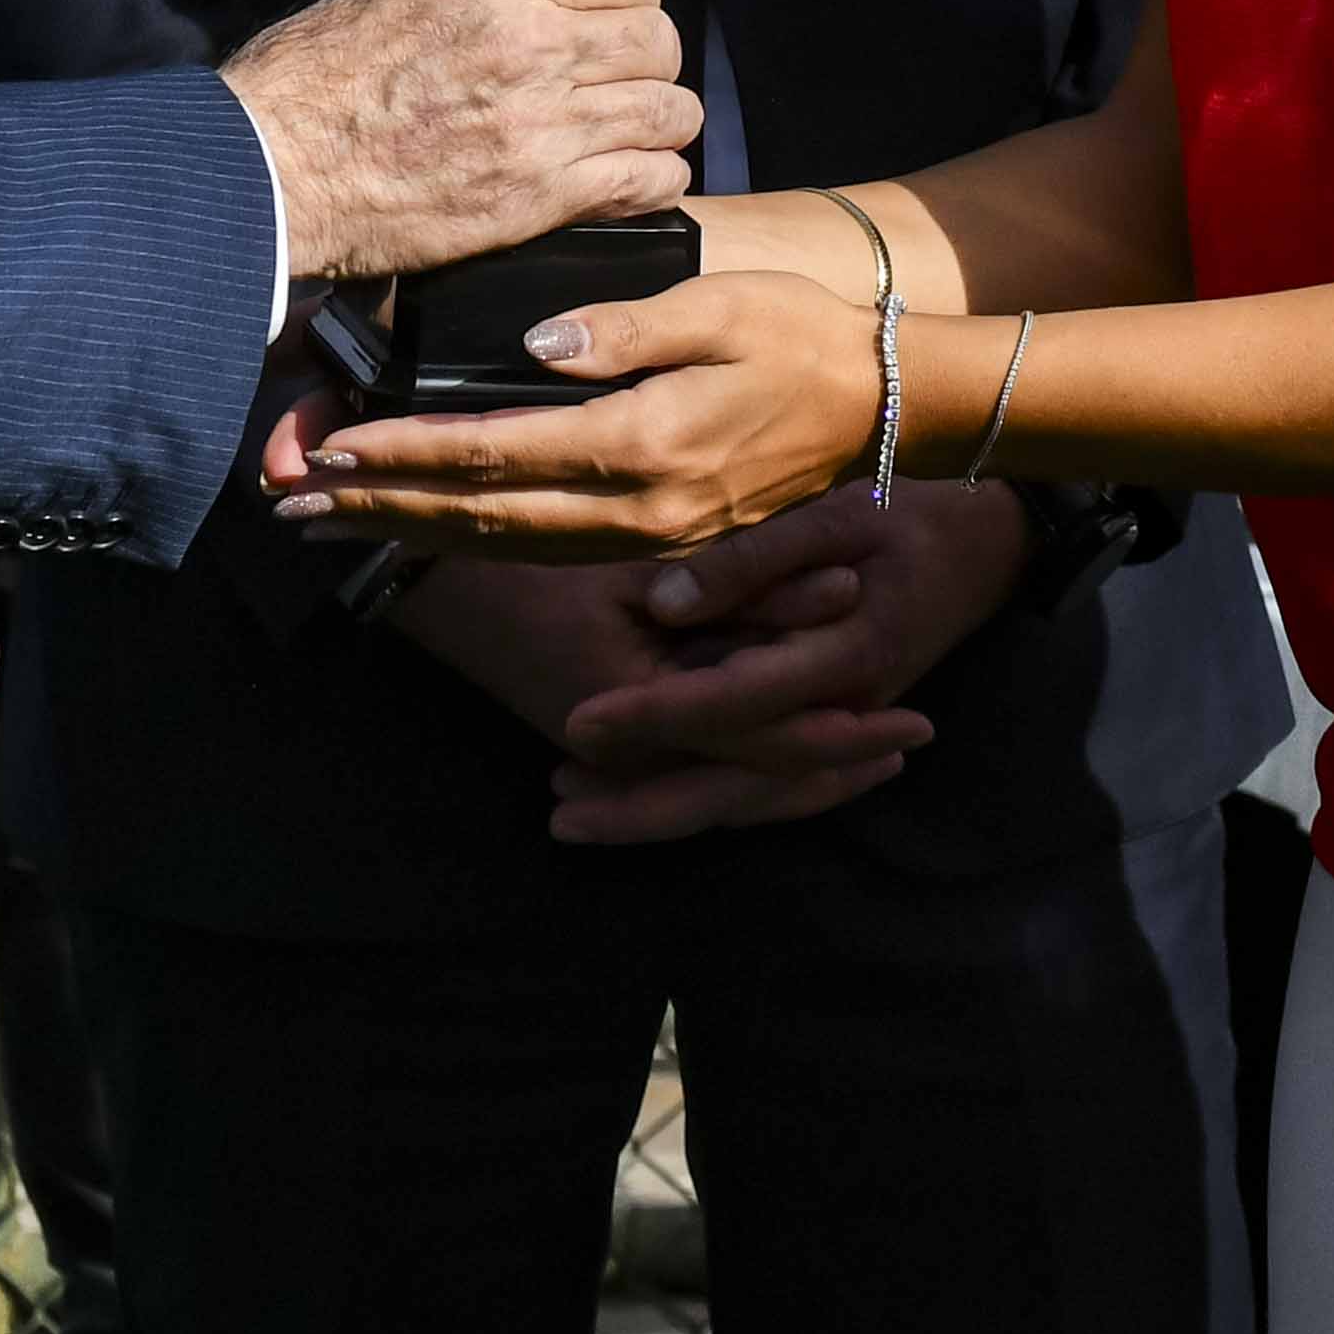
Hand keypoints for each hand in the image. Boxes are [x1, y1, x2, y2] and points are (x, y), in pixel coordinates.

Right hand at [221, 0, 698, 281]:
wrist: (278, 164)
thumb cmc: (319, 76)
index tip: (618, 17)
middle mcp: (534, 41)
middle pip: (659, 41)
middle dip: (648, 60)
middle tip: (622, 79)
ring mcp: (545, 122)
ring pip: (670, 112)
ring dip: (658, 121)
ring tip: (632, 131)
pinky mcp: (542, 195)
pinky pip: (651, 180)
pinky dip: (652, 180)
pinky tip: (627, 178)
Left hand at [277, 268, 891, 554]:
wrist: (886, 408)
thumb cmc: (802, 339)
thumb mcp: (718, 307)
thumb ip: (621, 325)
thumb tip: (534, 344)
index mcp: (641, 444)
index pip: (490, 452)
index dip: (400, 452)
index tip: (327, 442)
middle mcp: (635, 508)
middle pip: (478, 516)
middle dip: (375, 506)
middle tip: (288, 497)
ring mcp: (648, 535)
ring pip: (503, 543)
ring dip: (411, 532)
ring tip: (331, 518)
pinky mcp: (660, 539)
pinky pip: (544, 548)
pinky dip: (473, 540)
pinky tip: (430, 527)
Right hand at [385, 554, 926, 845]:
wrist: (416, 573)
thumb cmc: (526, 550)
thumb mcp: (648, 558)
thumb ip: (751, 582)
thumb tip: (849, 593)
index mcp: (646, 710)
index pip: (771, 740)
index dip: (848, 733)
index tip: (917, 723)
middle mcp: (632, 748)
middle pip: (755, 782)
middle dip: (832, 769)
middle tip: (908, 747)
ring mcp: (610, 745)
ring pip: (722, 779)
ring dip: (793, 768)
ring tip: (866, 752)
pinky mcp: (598, 725)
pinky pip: (688, 757)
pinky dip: (742, 749)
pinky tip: (781, 731)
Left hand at [539, 487, 1018, 843]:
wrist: (993, 535)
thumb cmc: (915, 505)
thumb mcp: (839, 511)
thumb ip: (753, 558)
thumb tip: (663, 604)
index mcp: (847, 658)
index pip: (728, 704)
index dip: (650, 718)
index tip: (574, 721)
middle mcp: (842, 710)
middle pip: (734, 785)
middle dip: (642, 806)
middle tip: (557, 814)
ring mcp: (841, 724)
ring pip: (746, 794)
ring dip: (663, 808)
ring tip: (574, 807)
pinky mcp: (832, 720)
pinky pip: (765, 778)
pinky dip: (706, 791)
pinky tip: (642, 791)